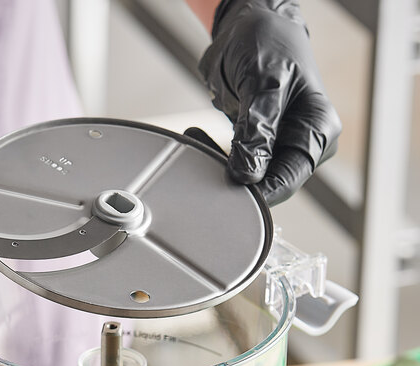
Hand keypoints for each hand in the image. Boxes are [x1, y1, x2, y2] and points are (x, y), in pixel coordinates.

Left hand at [198, 0, 340, 205]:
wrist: (250, 24)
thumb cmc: (268, 42)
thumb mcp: (263, 81)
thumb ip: (258, 128)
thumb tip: (249, 173)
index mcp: (318, 131)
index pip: (288, 180)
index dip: (256, 190)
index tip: (225, 182)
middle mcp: (302, 144)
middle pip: (268, 183)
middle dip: (234, 175)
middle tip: (204, 151)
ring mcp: (280, 147)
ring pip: (248, 177)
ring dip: (220, 165)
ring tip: (198, 139)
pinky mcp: (258, 145)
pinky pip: (235, 164)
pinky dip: (215, 156)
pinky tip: (200, 138)